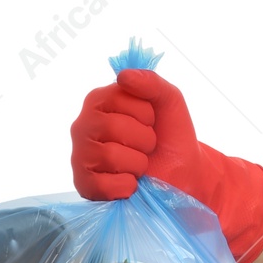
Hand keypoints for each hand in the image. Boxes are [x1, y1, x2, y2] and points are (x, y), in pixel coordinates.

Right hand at [70, 80, 157, 200]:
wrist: (182, 172)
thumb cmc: (169, 134)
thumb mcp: (169, 100)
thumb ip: (151, 82)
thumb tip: (123, 76)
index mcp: (99, 100)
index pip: (119, 98)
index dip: (146, 113)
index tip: (150, 121)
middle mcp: (83, 125)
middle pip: (114, 128)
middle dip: (144, 140)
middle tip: (147, 146)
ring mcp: (80, 155)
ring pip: (111, 156)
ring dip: (138, 163)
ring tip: (139, 164)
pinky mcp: (83, 185)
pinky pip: (103, 186)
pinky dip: (126, 186)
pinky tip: (130, 182)